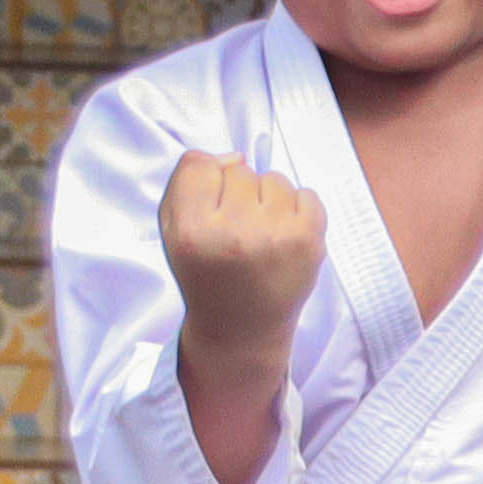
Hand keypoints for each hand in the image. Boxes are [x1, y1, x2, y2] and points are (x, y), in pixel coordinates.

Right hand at [160, 151, 328, 354]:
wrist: (242, 328)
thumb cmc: (206, 273)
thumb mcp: (173, 231)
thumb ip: (186, 182)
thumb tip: (235, 156)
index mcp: (193, 231)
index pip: (198, 165)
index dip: (206, 185)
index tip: (210, 213)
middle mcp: (234, 232)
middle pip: (239, 169)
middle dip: (238, 194)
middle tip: (237, 232)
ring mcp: (275, 235)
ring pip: (274, 179)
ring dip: (269, 201)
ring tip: (262, 236)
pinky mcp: (309, 240)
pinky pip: (307, 194)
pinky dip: (298, 211)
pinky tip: (284, 239)